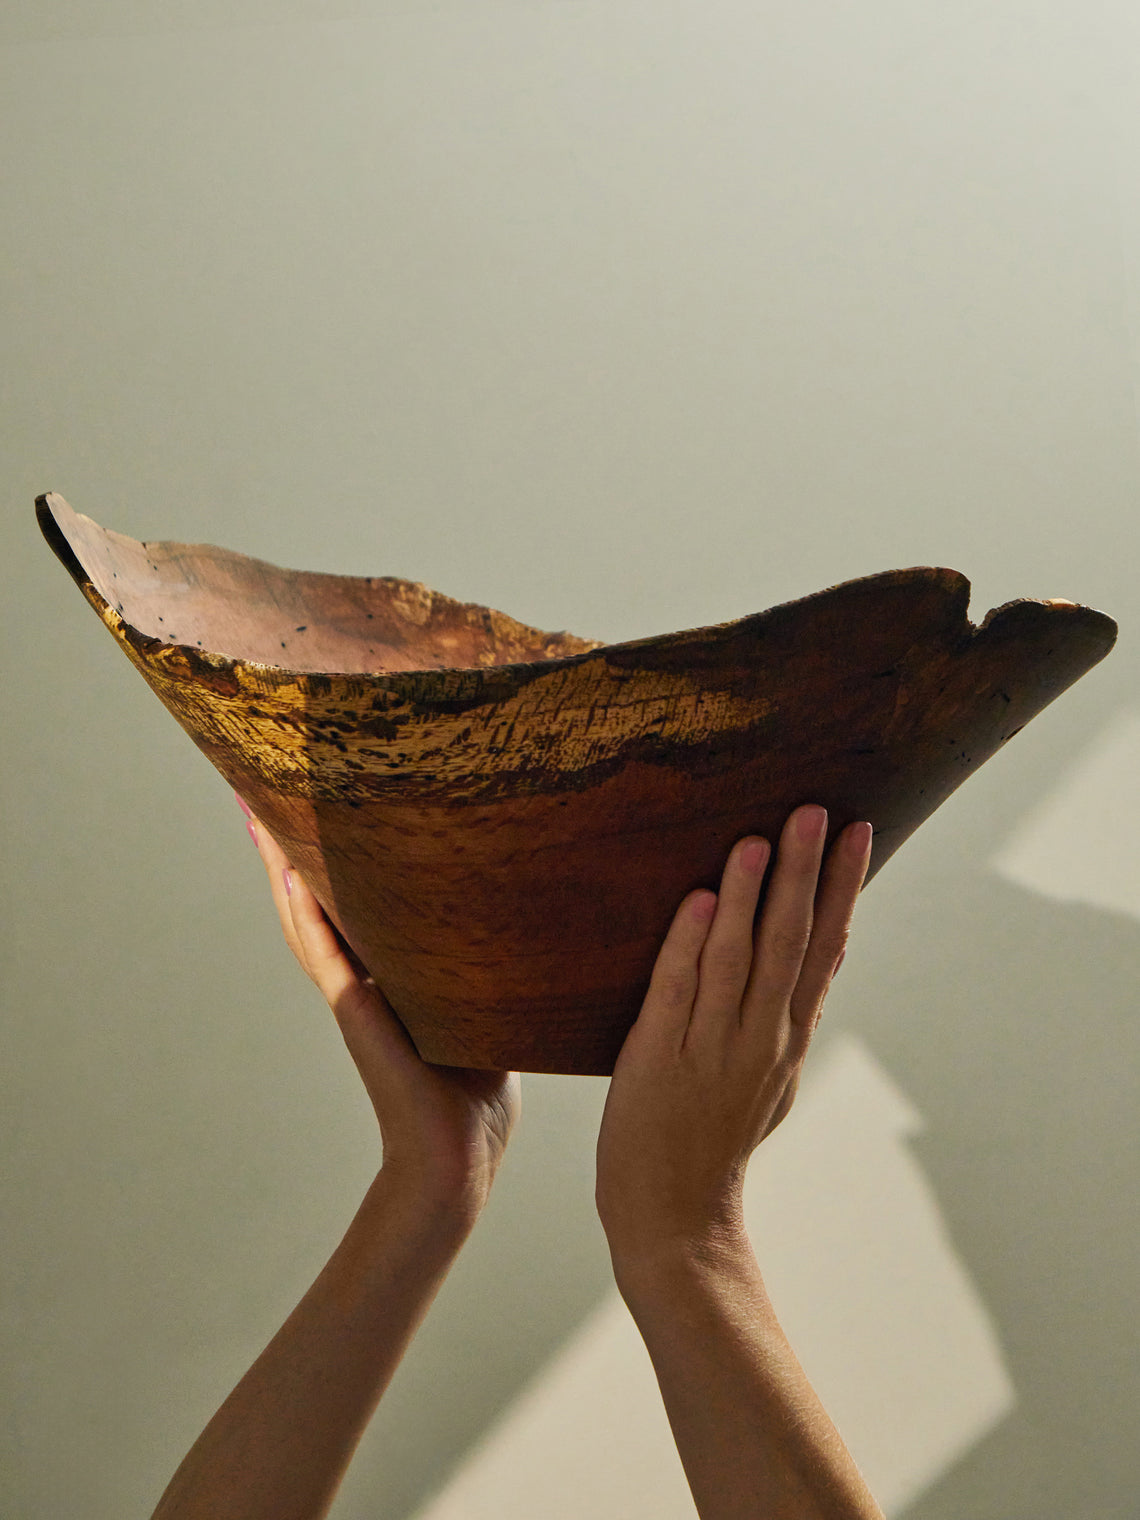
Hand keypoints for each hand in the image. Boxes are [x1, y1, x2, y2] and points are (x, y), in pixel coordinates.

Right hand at [239, 797, 520, 1218]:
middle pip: (314, 897)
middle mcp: (361, 977)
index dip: (327, 851)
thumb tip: (531, 918)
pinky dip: (306, 918)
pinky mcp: (359, 1016)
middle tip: (261, 786)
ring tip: (257, 815)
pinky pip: (326, 958)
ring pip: (307, 918)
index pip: (350, 899)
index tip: (312, 798)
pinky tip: (290, 879)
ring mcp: (353, 995)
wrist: (458, 1156)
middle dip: (289, 845)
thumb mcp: (485, 1006)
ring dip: (281, 868)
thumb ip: (488, 964)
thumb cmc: (477, 1089)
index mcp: (388, 971)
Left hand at [595, 805, 871, 1267]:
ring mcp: (709, 1049)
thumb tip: (829, 951)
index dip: (843, 888)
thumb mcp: (772, 1078)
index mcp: (786, 1038)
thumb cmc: (717, 1140)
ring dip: (748, 897)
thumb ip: (794, 1015)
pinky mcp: (656, 1060)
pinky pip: (676, 993)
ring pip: (736, 959)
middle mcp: (758, 1038)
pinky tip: (701, 902)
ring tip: (758, 839)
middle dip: (804, 873)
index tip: (860, 832)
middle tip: (817, 810)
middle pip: (789, 942)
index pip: (824, 949)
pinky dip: (688, 947)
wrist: (674, 1218)